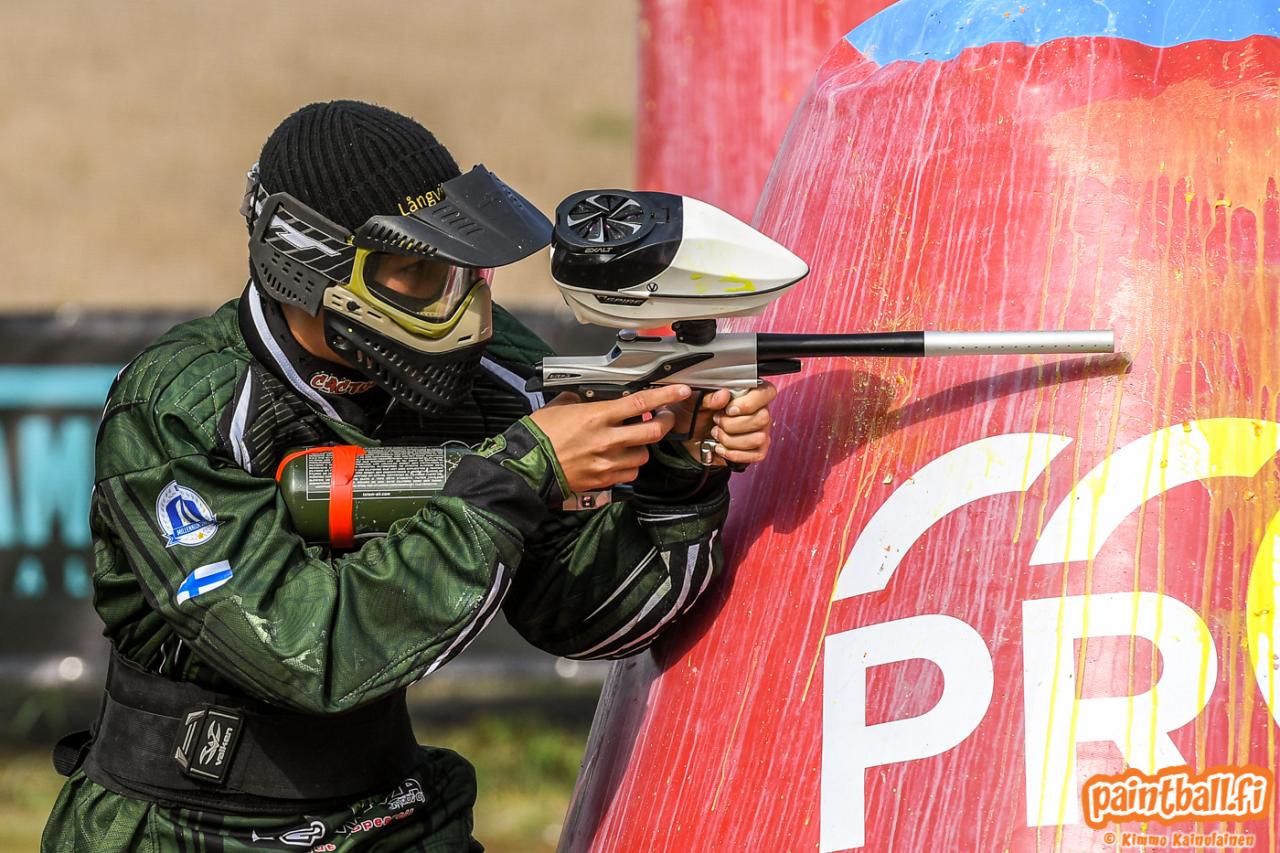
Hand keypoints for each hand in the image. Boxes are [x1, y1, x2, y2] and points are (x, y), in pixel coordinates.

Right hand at [529, 384, 691, 492]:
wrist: (528, 467)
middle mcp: (607, 440)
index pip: (641, 402)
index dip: (665, 396)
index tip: (680, 392)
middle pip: (653, 431)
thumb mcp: (560, 406)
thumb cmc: (540, 435)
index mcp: (597, 416)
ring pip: (644, 455)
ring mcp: (607, 462)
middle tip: (663, 416)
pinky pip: (630, 473)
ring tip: (632, 441)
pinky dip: (630, 465)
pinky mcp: (604, 480)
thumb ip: (584, 401)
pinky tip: (620, 458)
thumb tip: (597, 397)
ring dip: (643, 446)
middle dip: (664, 421)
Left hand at [677, 381, 777, 466]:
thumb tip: (723, 395)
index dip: (749, 402)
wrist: (690, 438)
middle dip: (733, 424)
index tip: (729, 409)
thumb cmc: (696, 415)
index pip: (767, 392)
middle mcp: (759, 412)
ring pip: (758, 438)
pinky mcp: (756, 451)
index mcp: (749, 394)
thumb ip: (708, 396)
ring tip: (717, 435)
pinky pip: (755, 455)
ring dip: (731, 440)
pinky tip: (721, 448)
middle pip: (763, 418)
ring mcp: (760, 432)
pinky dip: (733, 453)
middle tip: (717, 422)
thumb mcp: (695, 401)